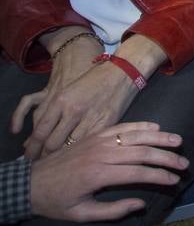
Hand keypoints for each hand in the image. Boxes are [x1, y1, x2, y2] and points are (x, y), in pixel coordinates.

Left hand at [20, 60, 139, 158]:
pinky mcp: (106, 124)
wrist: (122, 73)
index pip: (40, 132)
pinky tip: (77, 155)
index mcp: (60, 101)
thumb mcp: (66, 93)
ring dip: (62, 156)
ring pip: (70, 147)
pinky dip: (81, 151)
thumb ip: (50, 114)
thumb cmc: (91, 82)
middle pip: (52, 143)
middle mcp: (73, 110)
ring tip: (57, 162)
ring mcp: (90, 118)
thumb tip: (32, 140)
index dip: (32, 148)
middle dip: (44, 156)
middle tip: (41, 163)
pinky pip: (88, 144)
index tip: (28, 157)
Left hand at [30, 122, 186, 221]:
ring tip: (178, 141)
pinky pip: (122, 126)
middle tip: (183, 163)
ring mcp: (98, 141)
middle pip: (141, 152)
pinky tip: (156, 128)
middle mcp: (101, 154)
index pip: (138, 172)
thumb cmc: (56, 202)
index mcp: (98, 174)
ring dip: (159, 138)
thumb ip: (113, 210)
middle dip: (166, 158)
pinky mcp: (94, 135)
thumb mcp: (81, 214)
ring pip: (135, 136)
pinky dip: (140, 126)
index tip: (174, 180)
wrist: (30, 183)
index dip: (159, 176)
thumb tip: (140, 203)